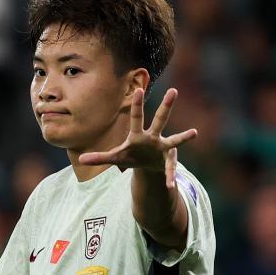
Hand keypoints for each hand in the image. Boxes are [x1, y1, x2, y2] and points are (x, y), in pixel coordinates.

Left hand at [78, 87, 197, 188]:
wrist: (146, 166)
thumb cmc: (131, 156)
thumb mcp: (115, 158)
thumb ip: (100, 157)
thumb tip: (81, 159)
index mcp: (138, 135)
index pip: (136, 117)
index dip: (136, 104)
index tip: (138, 89)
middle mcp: (153, 137)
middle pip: (160, 119)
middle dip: (166, 106)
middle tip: (173, 90)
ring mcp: (163, 147)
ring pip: (175, 140)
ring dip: (183, 137)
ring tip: (194, 132)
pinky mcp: (168, 160)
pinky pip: (170, 169)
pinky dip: (169, 177)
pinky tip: (170, 185)